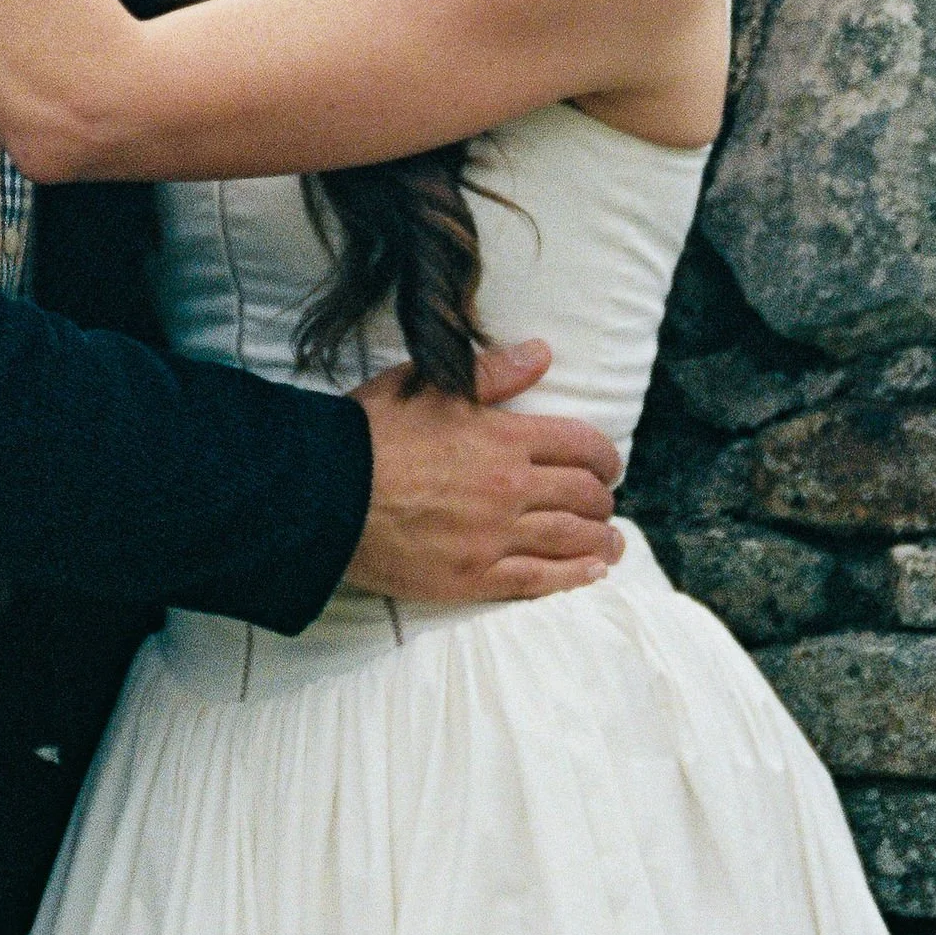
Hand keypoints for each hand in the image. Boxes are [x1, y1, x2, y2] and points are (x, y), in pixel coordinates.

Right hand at [345, 342, 623, 603]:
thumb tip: (541, 354)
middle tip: (603, 501)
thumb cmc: (369, 435)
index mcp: (504, 439)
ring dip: (600, 538)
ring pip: (571, 538)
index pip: (580, 445)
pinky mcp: (474, 577)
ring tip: (611, 541)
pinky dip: (574, 576)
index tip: (607, 464)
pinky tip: (592, 572)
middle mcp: (511, 489)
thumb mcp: (427, 386)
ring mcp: (495, 537)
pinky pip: (540, 580)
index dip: (603, 456)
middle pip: (583, 494)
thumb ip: (491, 373)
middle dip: (602, 497)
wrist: (324, 496)